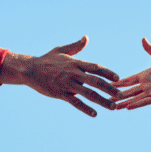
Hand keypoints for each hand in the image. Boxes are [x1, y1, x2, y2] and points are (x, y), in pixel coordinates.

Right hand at [1, 36, 119, 116]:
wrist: (30, 70)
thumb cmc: (46, 60)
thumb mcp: (61, 50)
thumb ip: (76, 46)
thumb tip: (86, 38)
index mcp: (75, 63)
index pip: (96, 67)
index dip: (108, 73)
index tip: (118, 78)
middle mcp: (74, 73)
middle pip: (96, 81)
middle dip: (110, 89)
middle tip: (121, 95)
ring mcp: (67, 84)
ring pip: (88, 93)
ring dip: (102, 100)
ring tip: (113, 107)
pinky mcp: (60, 93)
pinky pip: (75, 102)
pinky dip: (85, 108)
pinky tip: (94, 114)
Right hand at [113, 38, 150, 109]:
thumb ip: (150, 49)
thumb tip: (143, 39)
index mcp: (144, 76)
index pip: (128, 80)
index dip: (118, 83)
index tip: (107, 84)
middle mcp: (146, 85)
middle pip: (128, 91)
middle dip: (117, 95)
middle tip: (106, 99)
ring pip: (134, 98)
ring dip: (124, 102)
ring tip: (114, 107)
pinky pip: (144, 101)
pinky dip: (136, 104)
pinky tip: (128, 107)